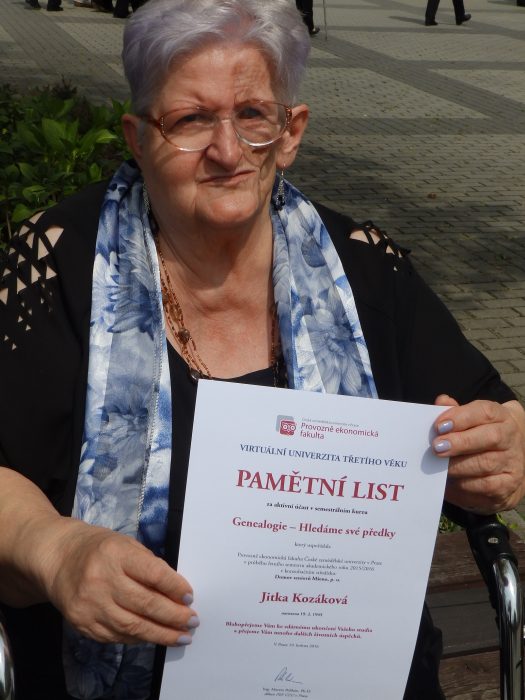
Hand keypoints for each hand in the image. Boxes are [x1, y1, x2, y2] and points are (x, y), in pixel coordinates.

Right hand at [39, 520, 197, 645]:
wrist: (57, 558)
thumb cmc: (98, 548)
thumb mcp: (125, 544)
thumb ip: (148, 565)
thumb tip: (176, 592)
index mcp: (115, 554)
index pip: (153, 574)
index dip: (175, 587)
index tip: (190, 597)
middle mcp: (101, 580)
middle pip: (145, 604)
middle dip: (173, 616)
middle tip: (192, 621)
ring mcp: (90, 605)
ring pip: (132, 627)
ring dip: (161, 634)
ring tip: (180, 636)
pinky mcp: (82, 623)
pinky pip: (116, 636)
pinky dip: (139, 638)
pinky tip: (153, 637)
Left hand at [432, 395, 524, 512]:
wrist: (506, 461)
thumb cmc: (479, 436)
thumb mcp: (470, 420)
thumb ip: (454, 412)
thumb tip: (441, 402)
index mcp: (500, 416)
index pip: (485, 412)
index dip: (461, 417)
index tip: (439, 426)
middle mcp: (510, 437)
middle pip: (490, 437)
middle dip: (460, 442)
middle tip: (437, 447)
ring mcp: (512, 461)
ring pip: (486, 463)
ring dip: (458, 466)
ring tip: (438, 467)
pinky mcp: (509, 484)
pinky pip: (486, 486)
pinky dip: (464, 484)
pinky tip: (451, 481)